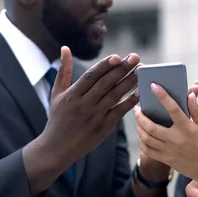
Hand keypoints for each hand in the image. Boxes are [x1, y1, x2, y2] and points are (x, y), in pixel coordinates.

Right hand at [41, 46, 140, 167]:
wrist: (58, 147)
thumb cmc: (57, 118)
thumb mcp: (56, 94)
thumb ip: (63, 71)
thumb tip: (65, 48)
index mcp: (73, 95)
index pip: (91, 76)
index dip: (105, 65)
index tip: (118, 56)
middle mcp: (84, 104)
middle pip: (106, 83)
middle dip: (122, 69)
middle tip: (136, 57)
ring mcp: (95, 116)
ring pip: (115, 95)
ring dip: (129, 82)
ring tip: (140, 70)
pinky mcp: (104, 127)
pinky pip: (120, 111)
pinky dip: (130, 101)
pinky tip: (140, 92)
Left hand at [137, 79, 197, 180]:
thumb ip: (196, 110)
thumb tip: (190, 94)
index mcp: (187, 128)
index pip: (173, 109)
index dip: (162, 96)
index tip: (153, 86)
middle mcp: (176, 139)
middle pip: (151, 127)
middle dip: (141, 116)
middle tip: (137, 108)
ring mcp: (169, 151)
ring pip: (147, 138)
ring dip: (139, 127)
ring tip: (138, 120)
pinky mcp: (165, 159)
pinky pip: (148, 150)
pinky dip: (142, 141)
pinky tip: (142, 134)